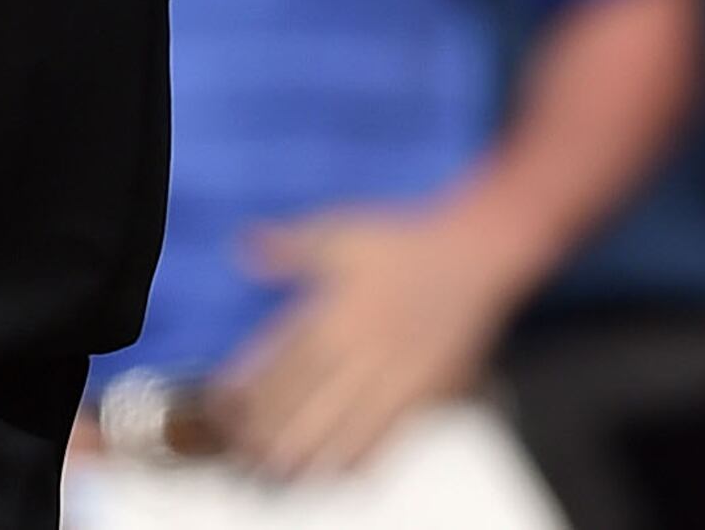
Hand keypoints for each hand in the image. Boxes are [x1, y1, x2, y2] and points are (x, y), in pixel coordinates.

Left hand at [221, 198, 533, 477]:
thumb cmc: (405, 245)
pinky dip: (365, 457)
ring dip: (315, 452)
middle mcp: (366, 352)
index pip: (287, 363)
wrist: (476, 258)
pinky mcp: (430, 396)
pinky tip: (343, 471)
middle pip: (314, 403)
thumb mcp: (337, 234)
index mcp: (339, 314)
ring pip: (350, 429)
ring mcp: (399, 379)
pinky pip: (395, 437)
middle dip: (278, 430)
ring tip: (286, 469)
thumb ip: (289, 247)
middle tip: (249, 450)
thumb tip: (245, 252)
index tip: (228, 405)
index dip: (255, 388)